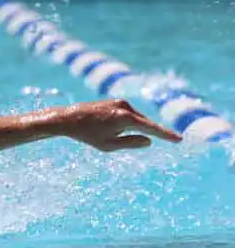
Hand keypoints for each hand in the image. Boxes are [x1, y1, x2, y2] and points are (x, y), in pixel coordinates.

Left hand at [53, 99, 181, 151]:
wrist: (68, 118)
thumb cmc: (87, 135)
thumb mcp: (109, 145)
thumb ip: (130, 143)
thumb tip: (149, 140)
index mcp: (125, 118)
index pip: (151, 128)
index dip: (166, 135)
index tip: (179, 139)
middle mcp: (125, 107)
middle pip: (145, 123)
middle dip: (151, 133)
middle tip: (164, 140)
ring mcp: (121, 102)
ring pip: (137, 119)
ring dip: (133, 129)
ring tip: (108, 134)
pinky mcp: (116, 101)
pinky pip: (129, 115)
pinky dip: (128, 123)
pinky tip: (111, 128)